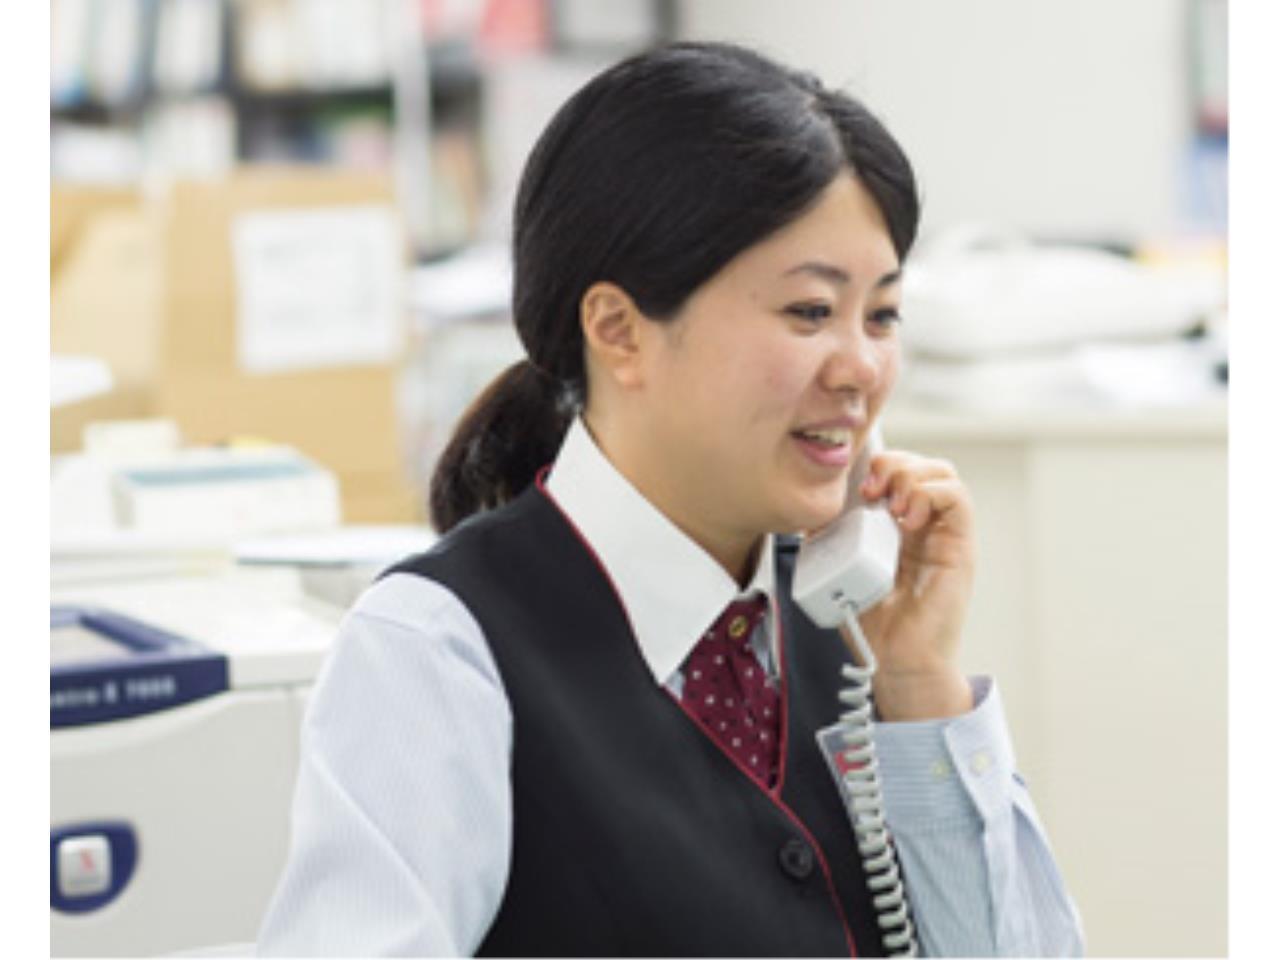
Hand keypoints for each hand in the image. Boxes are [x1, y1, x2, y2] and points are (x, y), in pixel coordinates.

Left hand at [847, 450, 976, 720]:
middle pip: (921, 463)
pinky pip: (957, 499)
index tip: (851, 482)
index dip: (878, 463)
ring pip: (942, 473)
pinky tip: (907, 519)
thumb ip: (829, 535)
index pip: (897, 471)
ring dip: (911, 476)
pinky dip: (930, 495)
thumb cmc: (871, 622)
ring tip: (890, 505)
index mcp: (894, 525)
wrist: (893, 660)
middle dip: (893, 462)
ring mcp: (942, 534)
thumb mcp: (838, 566)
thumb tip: (812, 506)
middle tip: (869, 490)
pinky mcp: (959, 547)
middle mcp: (922, 525)